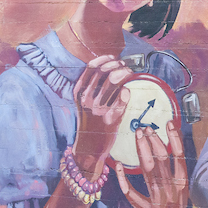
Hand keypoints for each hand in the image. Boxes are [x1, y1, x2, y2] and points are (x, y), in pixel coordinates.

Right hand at [72, 55, 131, 172]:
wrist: (88, 148)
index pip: (92, 67)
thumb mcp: (82, 102)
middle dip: (118, 65)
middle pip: (105, 71)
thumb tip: (107, 66)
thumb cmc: (89, 121)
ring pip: (115, 80)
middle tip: (124, 67)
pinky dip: (127, 90)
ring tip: (128, 75)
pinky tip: (126, 93)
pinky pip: (123, 96)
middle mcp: (87, 99)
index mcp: (79, 92)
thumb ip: (90, 86)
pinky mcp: (112, 118)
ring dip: (125, 73)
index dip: (105, 60)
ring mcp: (99, 108)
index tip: (114, 59)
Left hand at [114, 121, 188, 207]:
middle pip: (161, 160)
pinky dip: (124, 178)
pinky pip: (131, 192)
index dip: (173, 138)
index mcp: (182, 182)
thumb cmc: (177, 201)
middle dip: (152, 141)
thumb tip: (169, 139)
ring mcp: (158, 199)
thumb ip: (176, 167)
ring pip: (148, 170)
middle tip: (144, 128)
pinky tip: (119, 164)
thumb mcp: (182, 184)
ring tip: (138, 136)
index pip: (179, 156)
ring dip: (141, 150)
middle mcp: (171, 189)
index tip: (167, 123)